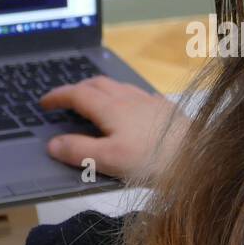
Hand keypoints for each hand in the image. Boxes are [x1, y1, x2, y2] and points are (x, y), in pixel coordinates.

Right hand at [39, 77, 187, 181]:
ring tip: (92, 103)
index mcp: (110, 107)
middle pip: (96, 84)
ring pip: (117, 87)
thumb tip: (52, 143)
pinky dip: (120, 97)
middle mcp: (128, 98)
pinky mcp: (164, 109)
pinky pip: (135, 94)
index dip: (57, 96)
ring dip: (99, 90)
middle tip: (65, 101)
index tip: (44, 103)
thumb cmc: (153, 160)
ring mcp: (148, 101)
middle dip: (76, 89)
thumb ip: (79, 151)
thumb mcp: (109, 160)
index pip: (76, 94)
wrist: (199, 156)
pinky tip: (127, 111)